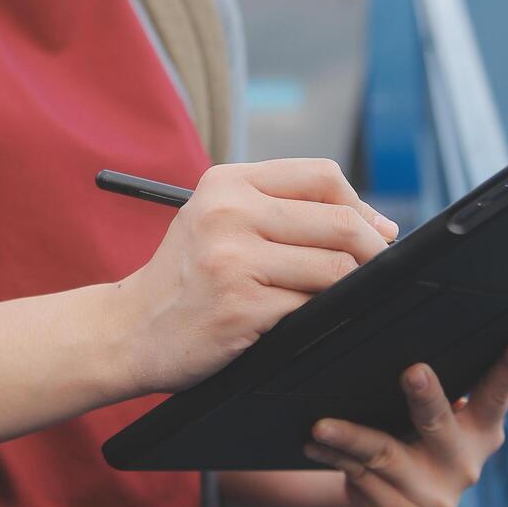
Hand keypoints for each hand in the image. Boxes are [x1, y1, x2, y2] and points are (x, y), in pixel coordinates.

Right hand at [116, 159, 397, 395]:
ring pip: (335, 268)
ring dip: (350, 288)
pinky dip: (322, 315)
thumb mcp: (216, 222)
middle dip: (373, 250)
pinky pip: (312, 307)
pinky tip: (309, 320)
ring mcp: (234, 260)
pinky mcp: (241, 307)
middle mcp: (229, 213)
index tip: (376, 232)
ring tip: (340, 297)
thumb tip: (373, 224)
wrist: (127, 330)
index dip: (361, 206)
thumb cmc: (184, 279)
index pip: (322, 176)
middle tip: (379, 270)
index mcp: (226, 183)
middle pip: (338, 222)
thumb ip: (279, 210)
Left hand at [302, 329, 507, 506]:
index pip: (499, 392)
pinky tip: (314, 443)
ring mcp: (434, 494)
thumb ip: (440, 388)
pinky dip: (334, 456)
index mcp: (482, 428)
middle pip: (438, 424)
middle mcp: (465, 462)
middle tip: (413, 372)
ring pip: (384, 454)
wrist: (388, 496)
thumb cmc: (414, 434)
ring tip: (322, 426)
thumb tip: (407, 335)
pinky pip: (359, 476)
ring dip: (350, 437)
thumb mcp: (437, 415)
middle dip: (425, 398)